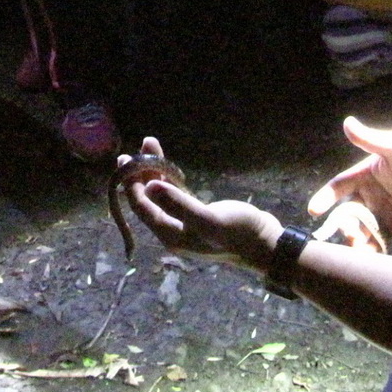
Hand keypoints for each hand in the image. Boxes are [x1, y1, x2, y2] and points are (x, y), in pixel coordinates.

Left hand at [121, 141, 276, 267]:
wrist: (266, 244)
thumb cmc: (240, 233)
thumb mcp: (210, 220)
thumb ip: (179, 205)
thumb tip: (148, 187)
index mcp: (171, 235)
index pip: (142, 208)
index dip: (131, 184)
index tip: (125, 160)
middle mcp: (173, 232)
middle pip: (148, 201)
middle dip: (138, 176)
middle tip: (129, 153)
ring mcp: (185, 224)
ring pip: (162, 196)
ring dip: (154, 173)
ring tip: (150, 147)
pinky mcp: (198, 216)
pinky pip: (176, 196)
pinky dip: (170, 180)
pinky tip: (167, 168)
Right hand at [307, 116, 391, 244]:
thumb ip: (370, 139)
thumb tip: (347, 123)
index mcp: (364, 175)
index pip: (339, 187)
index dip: (325, 198)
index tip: (314, 210)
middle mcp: (369, 195)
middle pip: (347, 212)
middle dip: (342, 223)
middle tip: (347, 231)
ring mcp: (380, 212)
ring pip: (360, 228)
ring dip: (354, 238)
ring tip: (356, 245)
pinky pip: (377, 240)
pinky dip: (370, 249)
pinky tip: (366, 256)